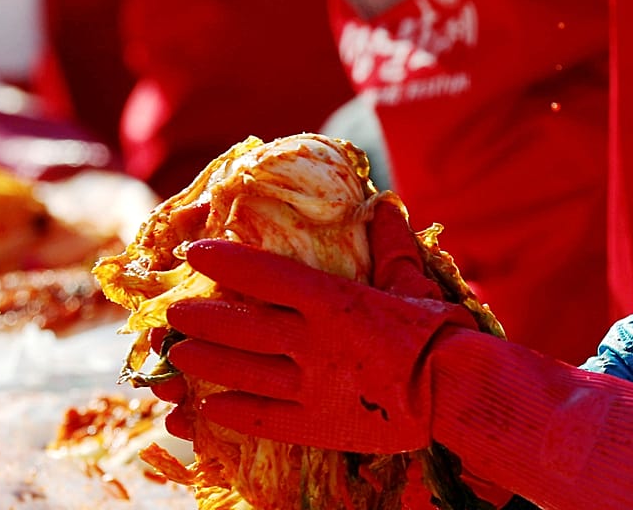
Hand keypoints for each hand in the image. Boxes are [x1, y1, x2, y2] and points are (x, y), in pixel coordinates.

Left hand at [163, 198, 475, 451]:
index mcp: (334, 301)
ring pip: (242, 373)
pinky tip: (211, 410)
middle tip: (174, 314)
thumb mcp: (414, 283)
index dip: (226, 262)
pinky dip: (232, 413)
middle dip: (201, 318)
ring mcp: (312, 386)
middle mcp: (313, 342)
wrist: (458, 395)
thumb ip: (392, 248)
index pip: (266, 275)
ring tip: (178, 357)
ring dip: (205, 364)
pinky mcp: (318, 425)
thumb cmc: (441, 333)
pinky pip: (264, 419)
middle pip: (240, 327)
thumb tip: (386, 207)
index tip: (196, 253)